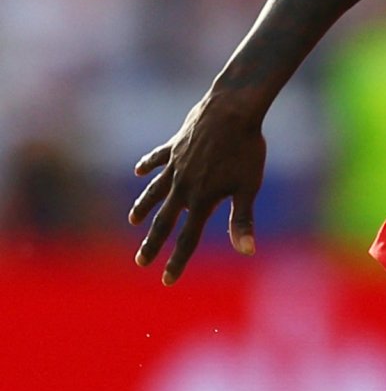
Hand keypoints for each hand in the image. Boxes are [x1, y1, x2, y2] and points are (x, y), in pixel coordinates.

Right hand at [129, 94, 266, 283]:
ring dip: (144, 207)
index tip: (167, 280)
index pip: (187, 239)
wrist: (231, 110)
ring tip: (133, 221)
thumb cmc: (245, 149)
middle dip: (153, 243)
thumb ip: (243, 220)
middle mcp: (182, 186)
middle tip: (140, 261)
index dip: (177, 261)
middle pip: (165, 221)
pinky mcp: (175, 145)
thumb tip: (247, 252)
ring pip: (155, 191)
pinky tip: (139, 171)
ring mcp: (176, 165)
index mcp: (201, 200)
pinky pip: (157, 158)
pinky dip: (148, 165)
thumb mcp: (248, 187)